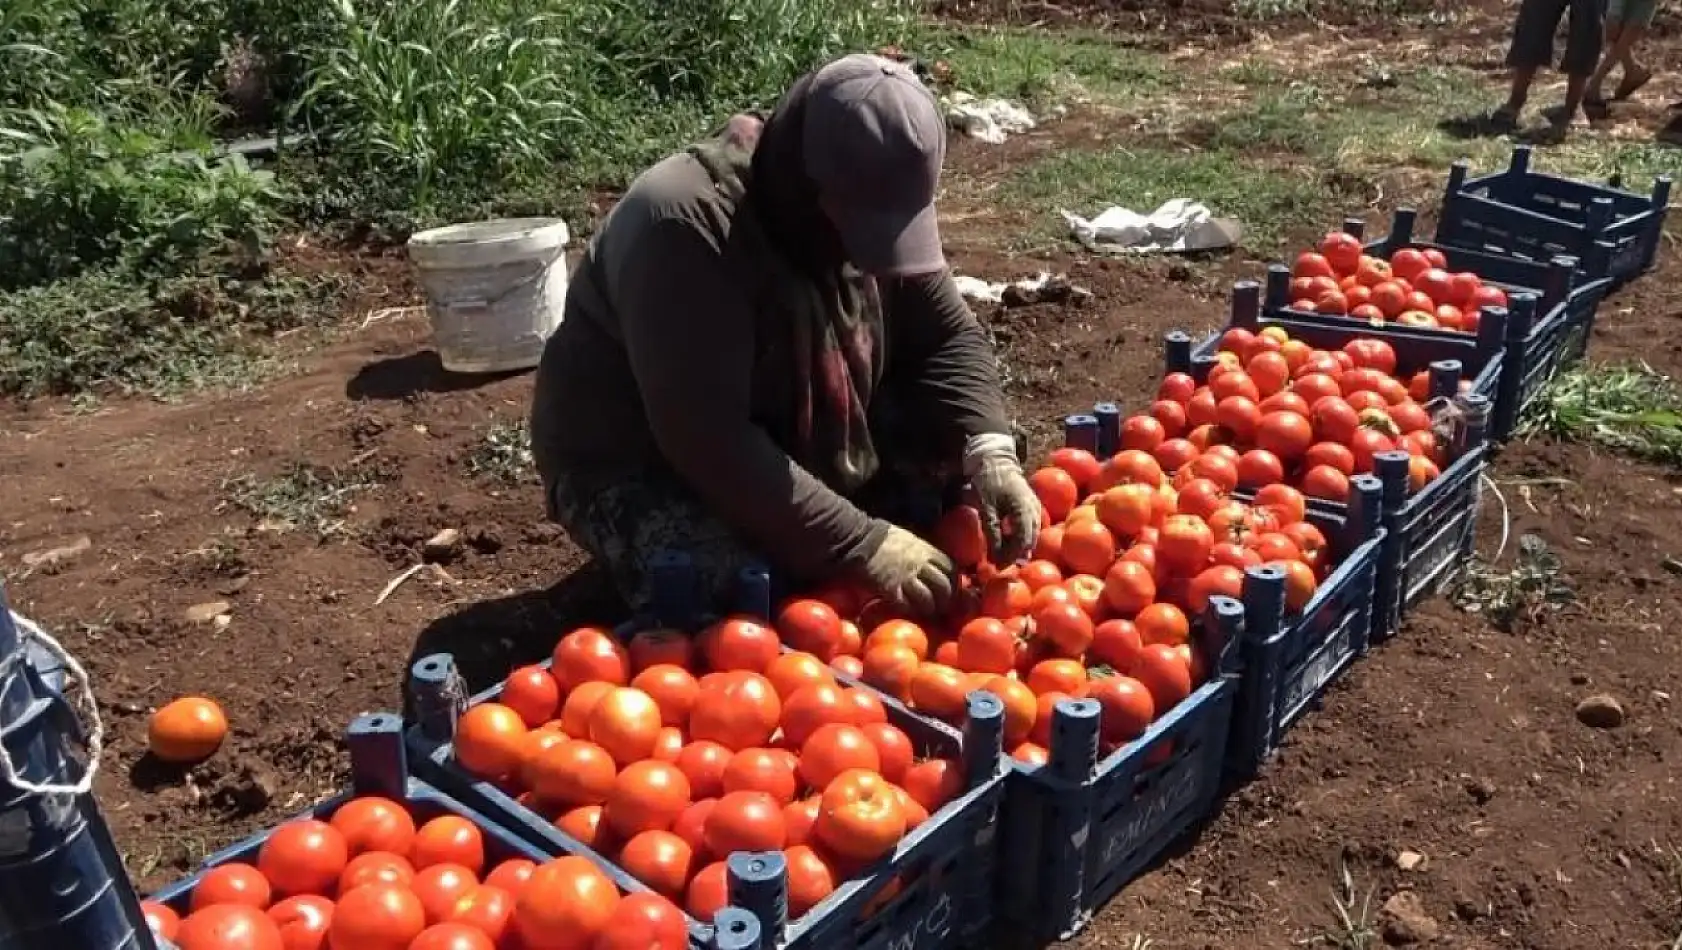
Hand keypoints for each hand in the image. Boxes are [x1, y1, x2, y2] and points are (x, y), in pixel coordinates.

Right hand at [857, 524, 955, 616]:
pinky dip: (910, 611)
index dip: (953, 582)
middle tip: (941, 606)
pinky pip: (906, 605)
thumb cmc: (883, 538)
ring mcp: (906, 578)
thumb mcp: (911, 540)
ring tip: (925, 612)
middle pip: (943, 587)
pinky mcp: (891, 589)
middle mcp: (920, 565)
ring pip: (927, 600)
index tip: (950, 589)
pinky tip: (908, 611)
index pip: (950, 569)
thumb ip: (924, 552)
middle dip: (945, 600)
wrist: (859, 540)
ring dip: (928, 609)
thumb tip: (934, 564)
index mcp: (927, 551)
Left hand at [965, 432, 1040, 563]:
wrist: (996, 461)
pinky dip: (1020, 538)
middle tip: (999, 566)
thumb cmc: (989, 482)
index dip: (1011, 556)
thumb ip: (993, 532)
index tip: (997, 567)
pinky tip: (1008, 544)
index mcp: (1024, 510)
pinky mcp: (1032, 507)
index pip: (1023, 541)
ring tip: (1002, 558)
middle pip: (1029, 540)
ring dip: (1018, 548)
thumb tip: (995, 557)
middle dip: (1015, 555)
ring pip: (1031, 536)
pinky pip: (1030, 528)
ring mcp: (1036, 508)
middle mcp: (1035, 510)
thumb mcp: (987, 508)